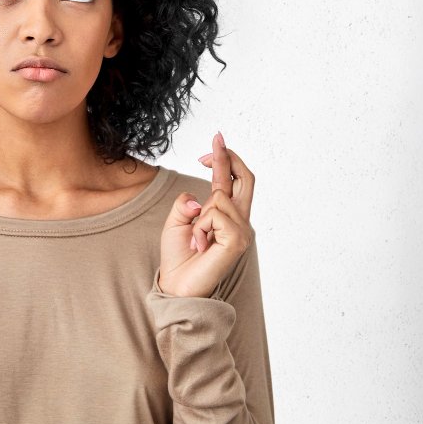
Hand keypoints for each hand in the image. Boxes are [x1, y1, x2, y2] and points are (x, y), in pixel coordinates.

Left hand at [157, 132, 255, 297]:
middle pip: (246, 178)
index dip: (225, 158)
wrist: (177, 285)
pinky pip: (214, 215)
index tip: (217, 138)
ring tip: (195, 239)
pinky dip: (200, 228)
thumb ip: (186, 203)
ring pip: (219, 197)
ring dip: (198, 216)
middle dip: (230, 158)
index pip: (232, 180)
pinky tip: (200, 246)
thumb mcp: (176, 221)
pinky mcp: (238, 240)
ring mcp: (243, 230)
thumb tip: (199, 199)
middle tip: (214, 145)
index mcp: (227, 214)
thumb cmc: (179, 256)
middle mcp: (240, 220)